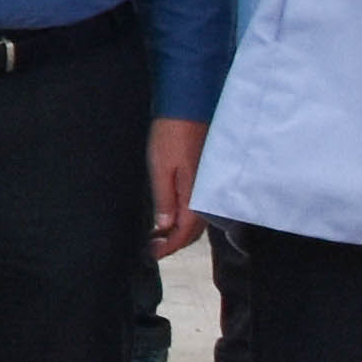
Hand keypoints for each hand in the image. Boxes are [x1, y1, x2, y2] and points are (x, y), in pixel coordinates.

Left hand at [146, 116, 205, 261]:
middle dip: (174, 242)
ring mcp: (210, 187)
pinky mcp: (208, 178)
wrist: (190, 106)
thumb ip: (165, 198)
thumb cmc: (172, 134)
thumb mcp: (161, 167)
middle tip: (152, 247)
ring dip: (180, 231)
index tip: (152, 254)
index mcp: (196, 196)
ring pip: (198, 220)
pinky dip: (187, 218)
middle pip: (194, 231)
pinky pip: (200, 207)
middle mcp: (208, 196)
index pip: (185, 234)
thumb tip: (165, 226)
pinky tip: (172, 216)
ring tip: (158, 235)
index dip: (168, 247)